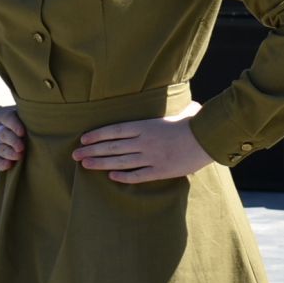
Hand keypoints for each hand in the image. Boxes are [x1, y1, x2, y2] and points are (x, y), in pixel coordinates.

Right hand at [0, 107, 26, 169]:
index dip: (14, 125)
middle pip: (3, 134)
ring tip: (17, 157)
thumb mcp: (17, 114)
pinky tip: (8, 165)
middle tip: (21, 148)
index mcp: (3, 115)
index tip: (22, 133)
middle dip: (12, 141)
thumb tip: (48, 123)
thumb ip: (27, 119)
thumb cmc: (11, 121)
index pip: (8, 118)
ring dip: (7, 153)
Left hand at [75, 102, 210, 183]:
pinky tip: (111, 177)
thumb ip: (170, 111)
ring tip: (85, 165)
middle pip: (112, 147)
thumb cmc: (195, 123)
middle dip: (91, 151)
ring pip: (119, 162)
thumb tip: (178, 105)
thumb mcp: (178, 112)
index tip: (83, 139)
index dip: (97, 135)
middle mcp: (144, 142)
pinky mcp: (159, 171)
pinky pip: (137, 176)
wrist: (208, 139)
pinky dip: (123, 177)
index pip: (114, 130)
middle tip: (75, 155)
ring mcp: (150, 157)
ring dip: (100, 164)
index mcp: (146, 125)